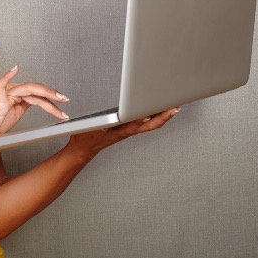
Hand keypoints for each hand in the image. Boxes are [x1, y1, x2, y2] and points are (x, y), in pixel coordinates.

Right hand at [0, 66, 68, 140]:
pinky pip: (2, 83)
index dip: (52, 101)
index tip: (63, 110)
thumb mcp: (16, 114)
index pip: (38, 95)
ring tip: (59, 99)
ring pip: (29, 89)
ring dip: (46, 94)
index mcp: (18, 95)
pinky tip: (15, 68)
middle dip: (53, 95)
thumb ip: (25, 104)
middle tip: (65, 100)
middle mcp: (13, 91)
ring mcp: (6, 92)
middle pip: (36, 90)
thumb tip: (39, 101)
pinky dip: (8, 75)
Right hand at [65, 107, 180, 160]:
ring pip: (149, 124)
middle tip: (175, 107)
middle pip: (150, 125)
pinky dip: (153, 117)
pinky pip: (144, 124)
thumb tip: (107, 123)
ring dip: (162, 116)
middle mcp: (126, 131)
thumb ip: (98, 127)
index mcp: (119, 131)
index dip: (149, 116)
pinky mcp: (126, 130)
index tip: (159, 108)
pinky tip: (157, 112)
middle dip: (164, 116)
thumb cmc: (85, 140)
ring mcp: (127, 131)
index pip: (138, 123)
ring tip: (172, 107)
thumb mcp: (89, 132)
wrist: (82, 150)